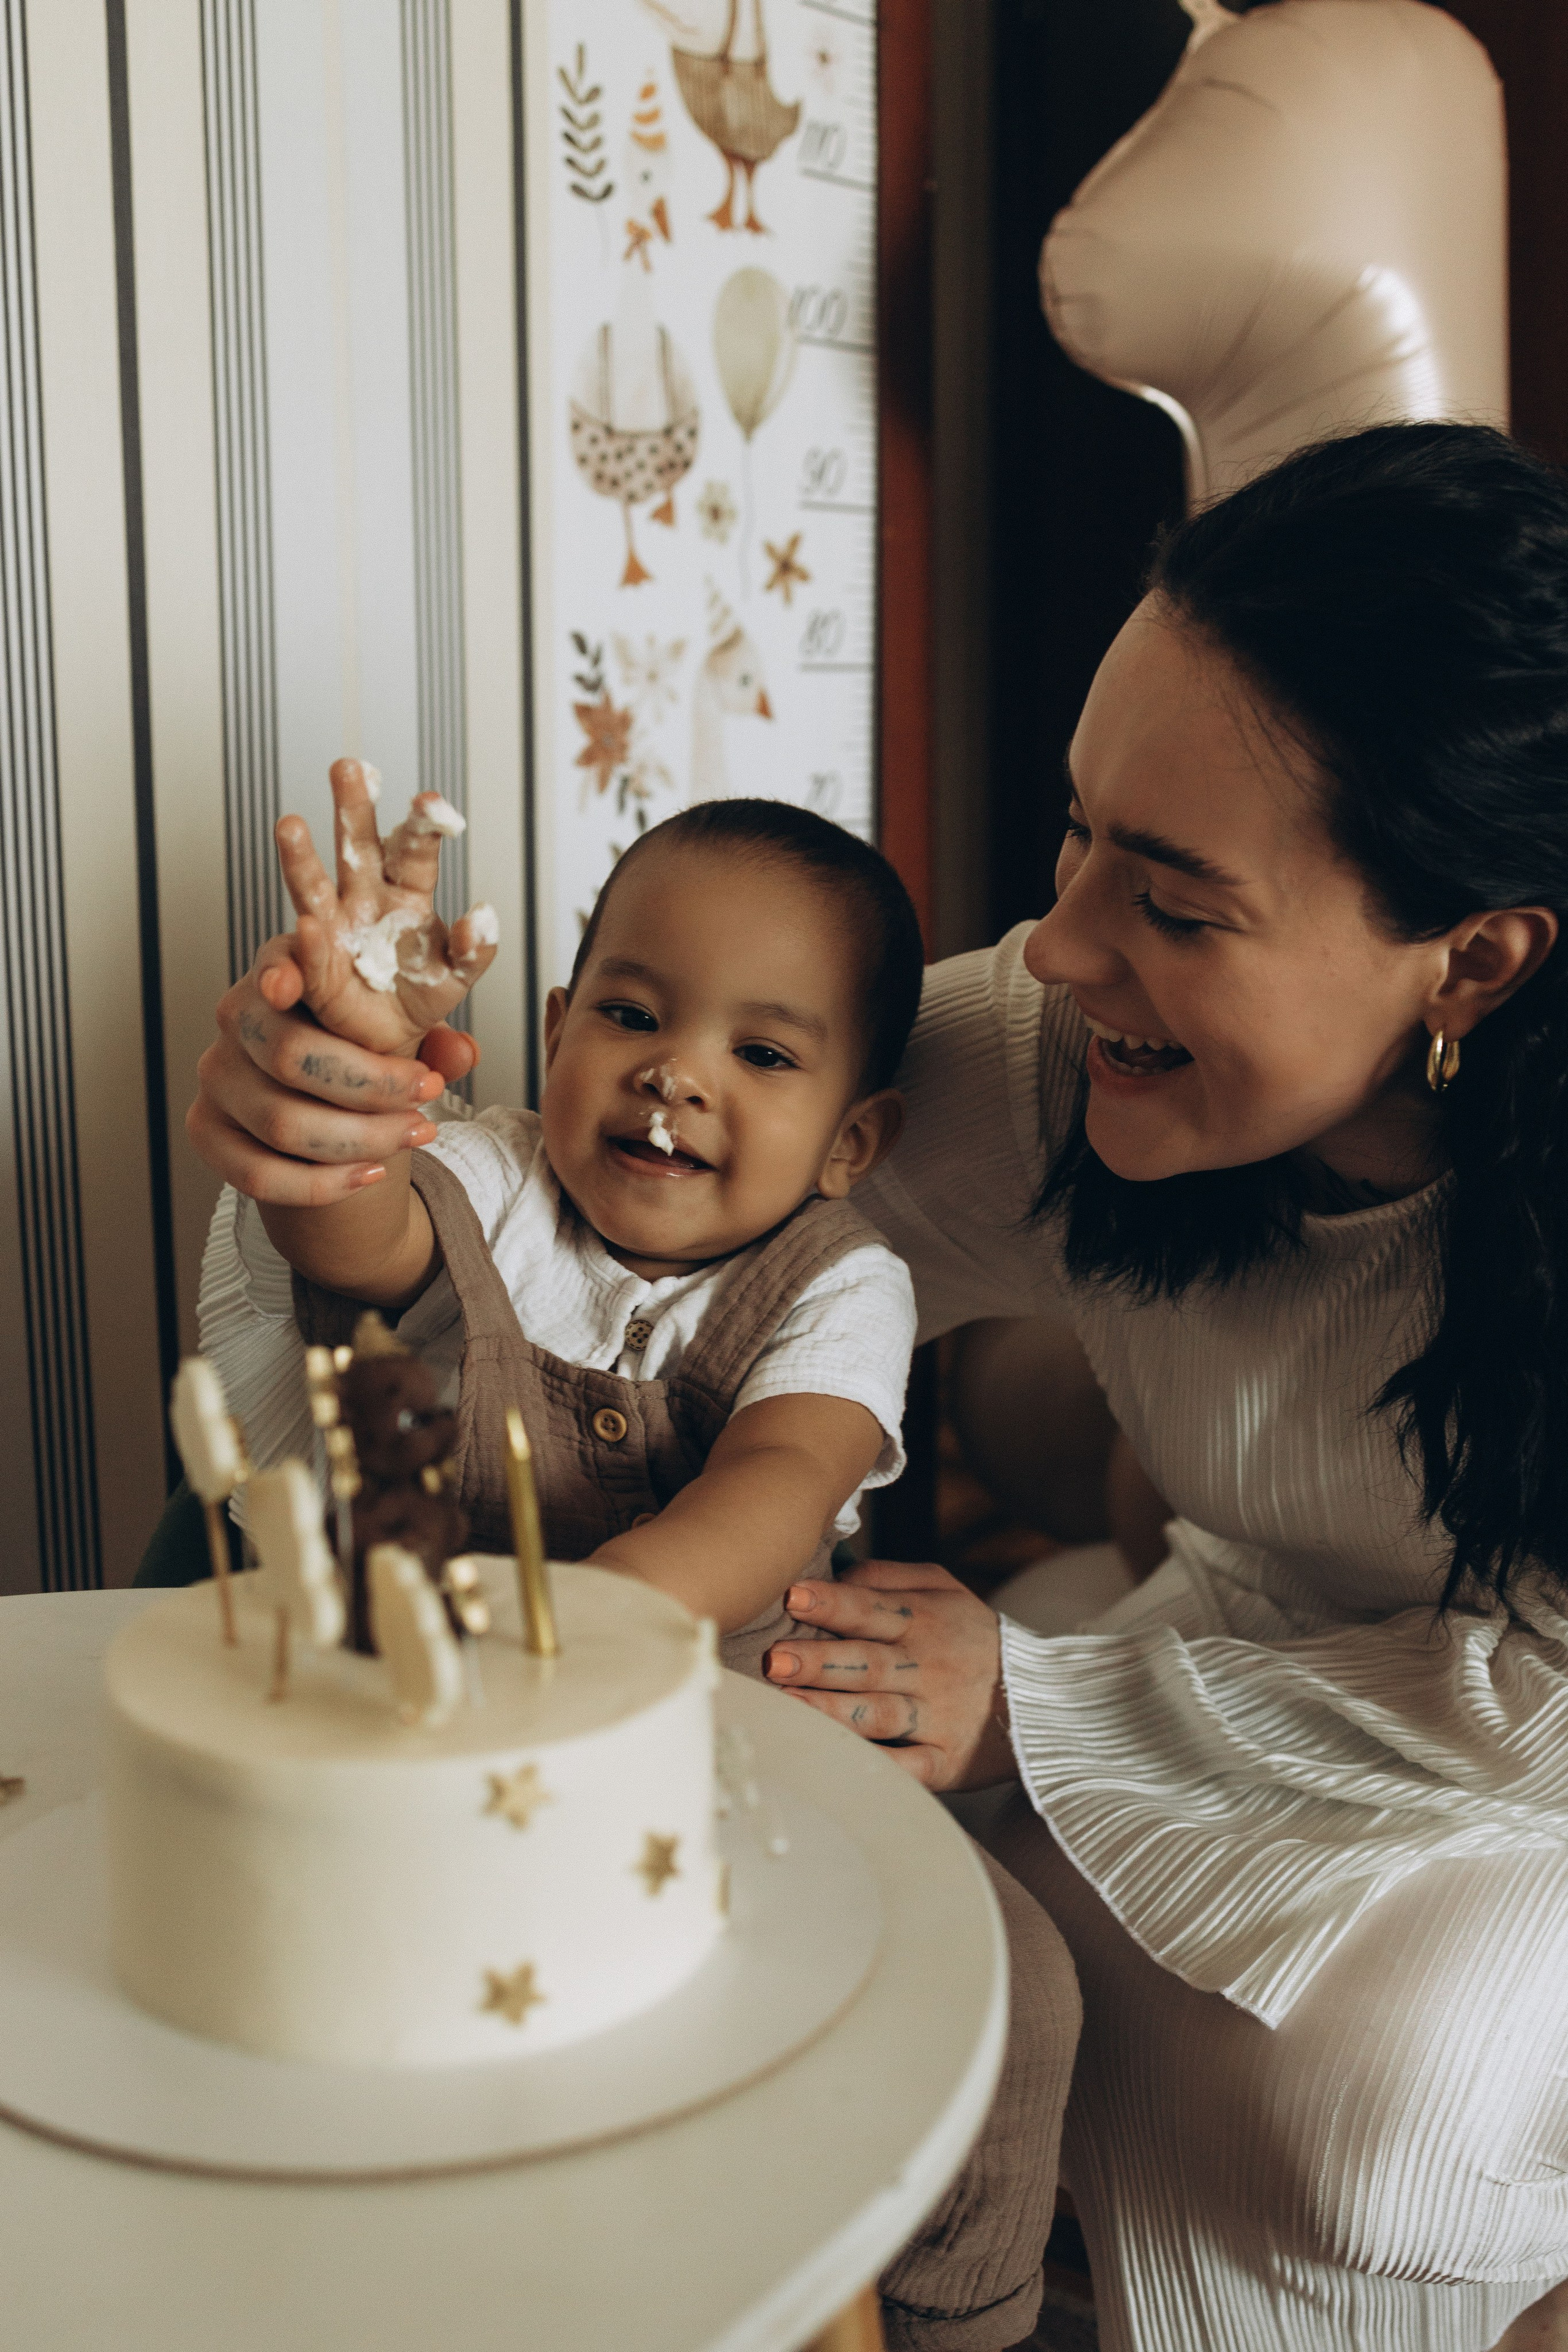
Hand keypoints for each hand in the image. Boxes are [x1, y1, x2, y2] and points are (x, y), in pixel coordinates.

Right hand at [188, 935, 460, 1205]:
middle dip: (373, 1084)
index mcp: (282, 971)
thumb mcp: (402, 1035)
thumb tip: (463, 1053)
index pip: (274, 963)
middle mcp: (236, 1019)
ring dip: (362, 1138)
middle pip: (291, 1055)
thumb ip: (433, 1041)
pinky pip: (258, 1173)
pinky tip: (371, 1174)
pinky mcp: (207, 1130)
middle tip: (429, 1094)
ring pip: (283, 1122)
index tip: (291, 986)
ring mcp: (217, 1077)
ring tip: (416, 1133)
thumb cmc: (363, 1051)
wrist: (329, 1103)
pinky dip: (321, 1184)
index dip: (281, 972)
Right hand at [275, 758, 497, 1057]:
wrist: (386, 1035)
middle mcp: (364, 898)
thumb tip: (484, 918)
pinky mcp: (313, 970)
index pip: (415, 850)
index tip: (429, 800)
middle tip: (348, 767)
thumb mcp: (457, 972)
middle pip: (358, 847)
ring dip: (302, 857)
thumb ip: (474, 948)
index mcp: (406, 891)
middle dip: (353, 808)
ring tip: (290, 825)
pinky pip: (312, 955)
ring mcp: (332, 929)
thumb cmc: (419, 988)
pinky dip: (311, 945)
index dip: (423, 826)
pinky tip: (309, 928)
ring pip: (315, 887)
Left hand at [764, 1560, 1018, 1791]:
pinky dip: (879, 1769)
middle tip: (776, 1660)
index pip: (872, 1609)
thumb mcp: (945, 1589)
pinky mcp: (945, 1763)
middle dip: (820, 1661)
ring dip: (833, 1712)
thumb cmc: (975, 1638)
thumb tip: (837, 1570)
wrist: (1044, 1698)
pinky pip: (909, 1768)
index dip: (833, 1603)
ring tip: (789, 1706)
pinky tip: (840, 1765)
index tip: (793, 1596)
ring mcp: (937, 1719)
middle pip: (867, 1664)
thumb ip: (889, 1578)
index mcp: (924, 1622)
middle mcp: (927, 1669)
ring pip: (879, 1715)